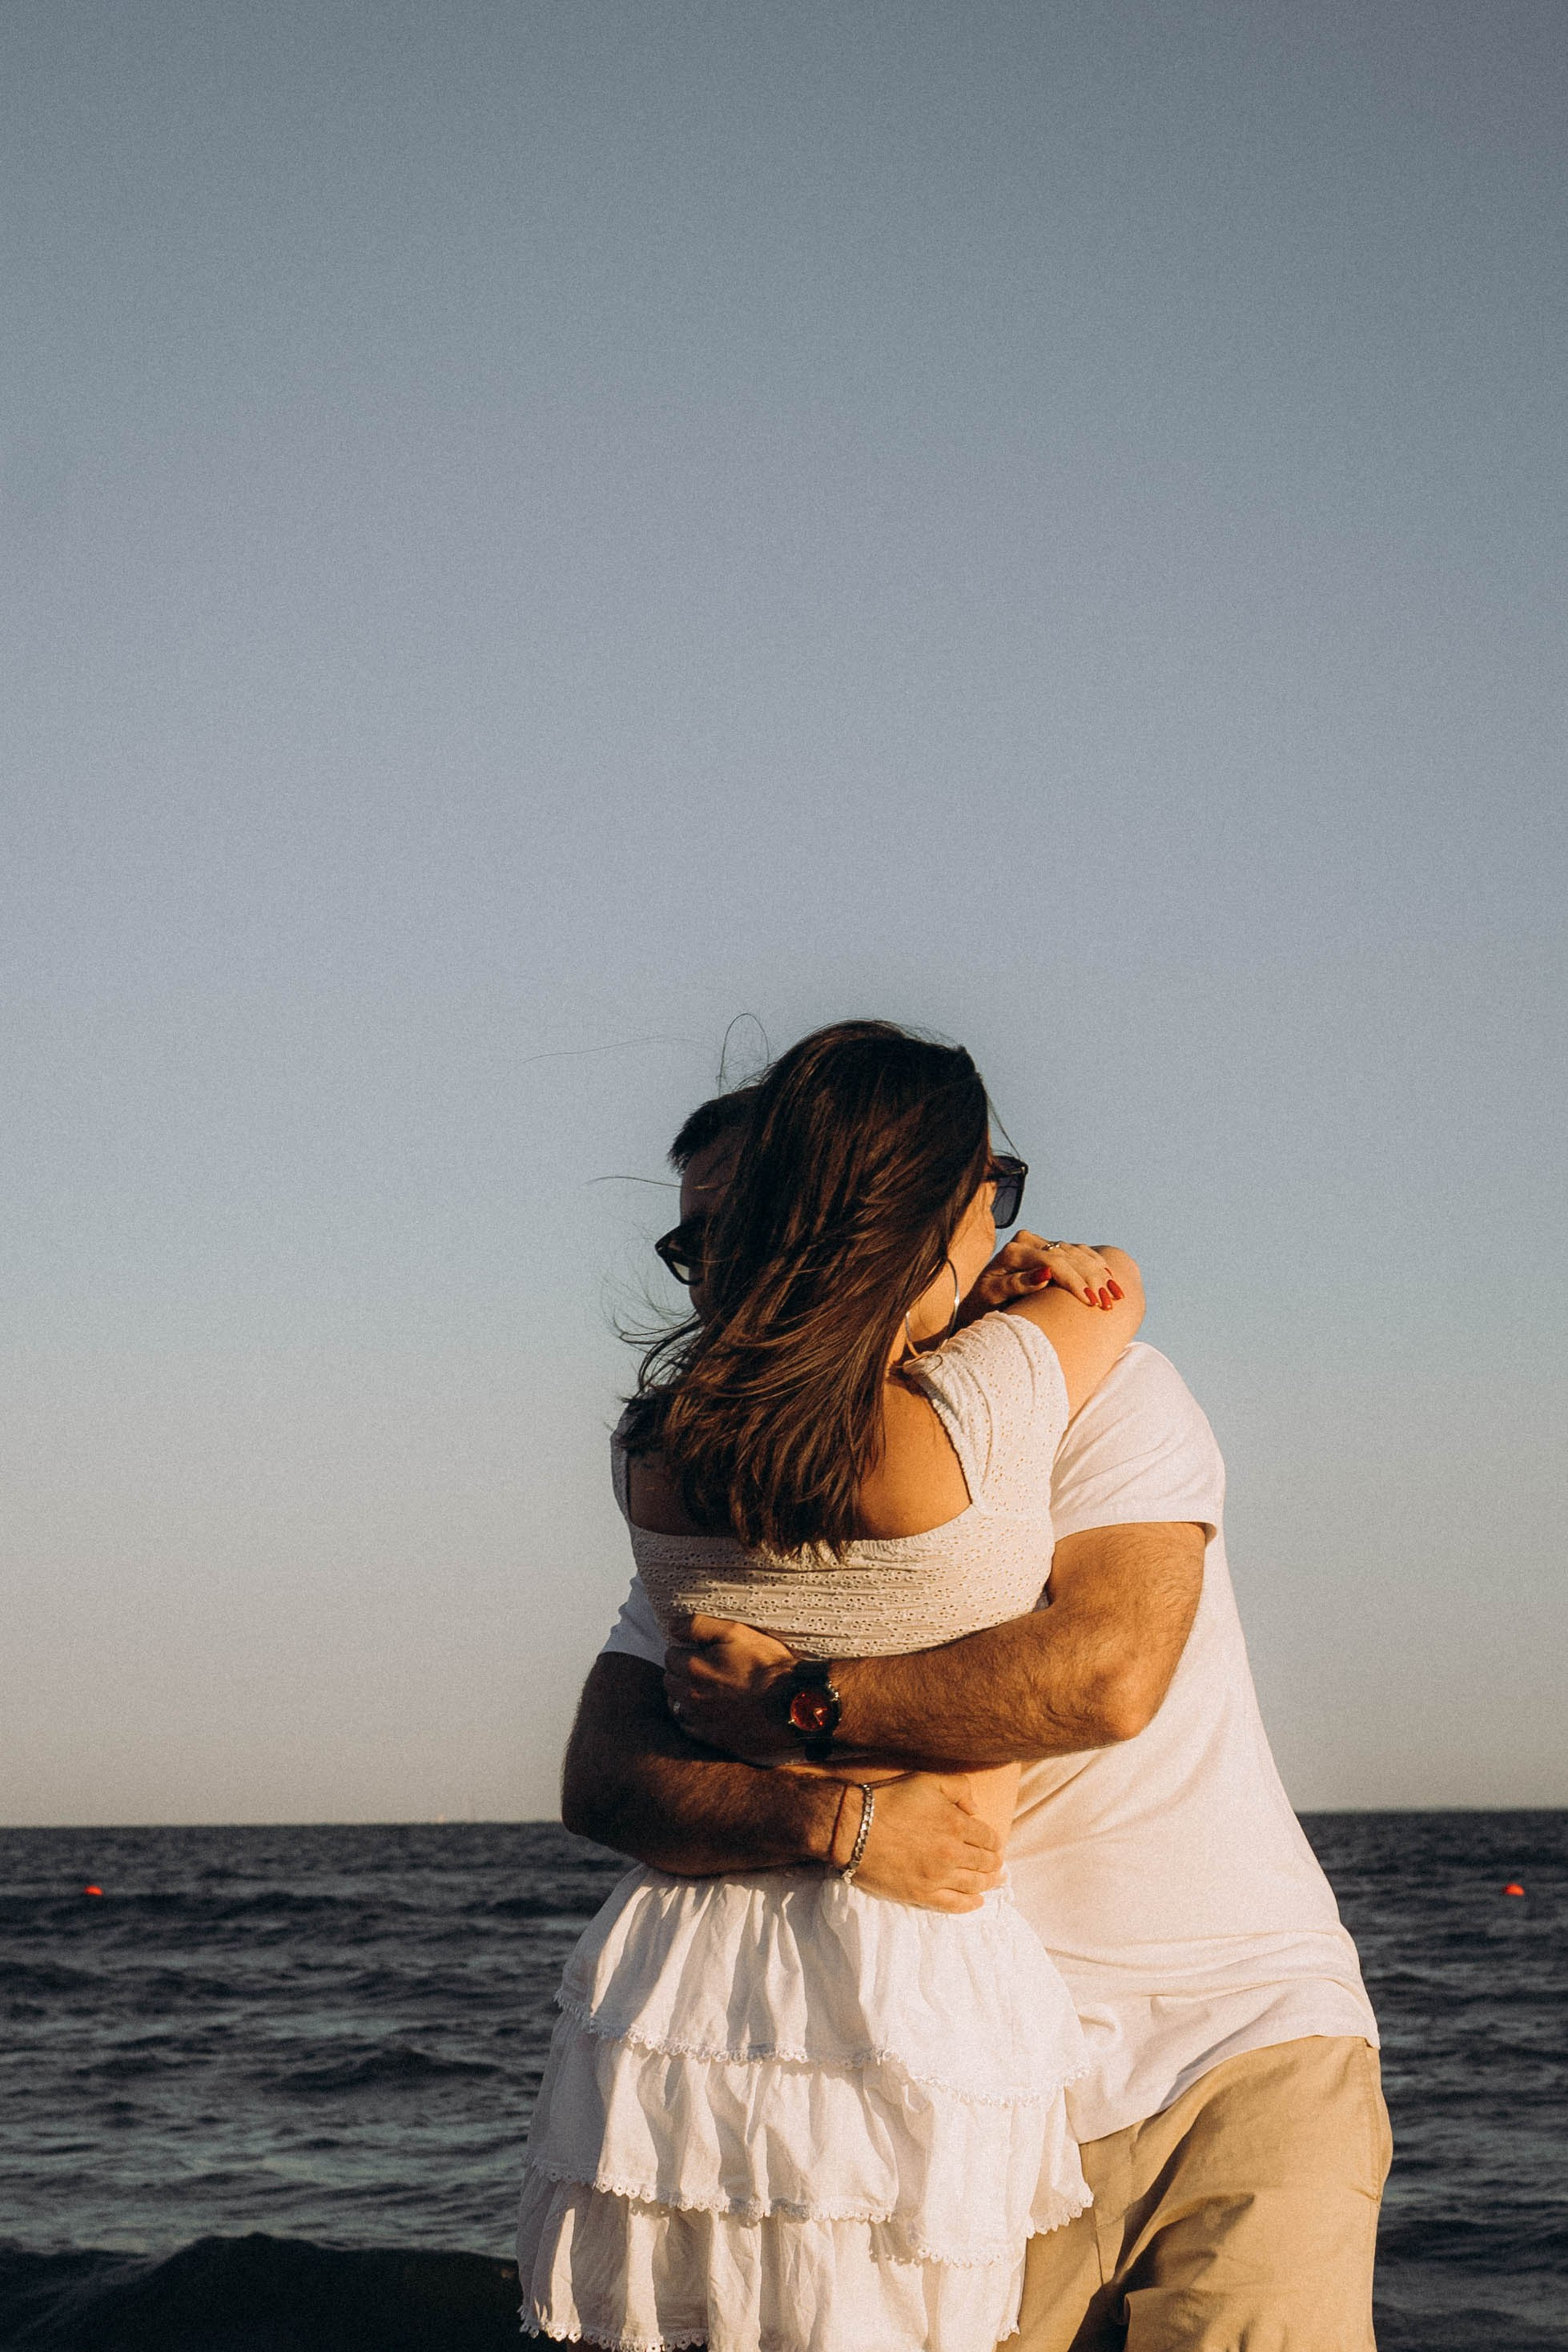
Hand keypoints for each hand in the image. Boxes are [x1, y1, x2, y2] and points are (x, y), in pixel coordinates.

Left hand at [664, 1616, 799, 1761]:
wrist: (790, 1704)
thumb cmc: (766, 1665)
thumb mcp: (736, 1632)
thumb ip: (698, 1626)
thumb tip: (672, 1627)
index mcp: (693, 1668)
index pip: (671, 1654)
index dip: (687, 1649)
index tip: (703, 1650)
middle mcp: (690, 1696)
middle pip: (670, 1678)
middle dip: (682, 1670)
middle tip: (706, 1666)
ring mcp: (700, 1718)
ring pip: (676, 1701)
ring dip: (685, 1692)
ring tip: (708, 1686)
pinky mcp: (711, 1736)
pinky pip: (687, 1725)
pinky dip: (692, 1715)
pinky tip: (709, 1707)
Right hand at [841, 1773, 1004, 1911]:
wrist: (854, 1828)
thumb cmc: (889, 1801)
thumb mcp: (926, 1780)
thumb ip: (959, 1788)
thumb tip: (976, 1809)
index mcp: (957, 1824)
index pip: (989, 1838)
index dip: (994, 1842)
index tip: (993, 1845)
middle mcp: (953, 1852)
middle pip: (986, 1863)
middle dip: (994, 1863)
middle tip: (996, 1865)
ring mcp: (938, 1877)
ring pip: (975, 1884)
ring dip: (988, 1883)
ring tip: (992, 1882)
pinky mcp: (922, 1895)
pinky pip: (955, 1905)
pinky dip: (970, 1904)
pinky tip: (977, 1901)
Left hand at [957, 1231, 1124, 1322]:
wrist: (980, 1300)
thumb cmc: (983, 1303)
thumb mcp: (993, 1295)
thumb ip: (1016, 1284)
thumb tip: (1044, 1274)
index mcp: (1013, 1251)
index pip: (1053, 1261)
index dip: (1074, 1281)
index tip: (1090, 1301)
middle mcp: (1027, 1241)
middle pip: (1068, 1256)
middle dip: (1092, 1279)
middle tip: (1110, 1301)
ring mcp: (1039, 1242)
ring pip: (1076, 1253)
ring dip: (1099, 1272)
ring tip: (1116, 1294)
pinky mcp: (1048, 1247)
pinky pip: (1077, 1251)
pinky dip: (1095, 1264)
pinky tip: (1110, 1276)